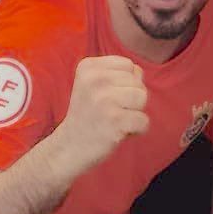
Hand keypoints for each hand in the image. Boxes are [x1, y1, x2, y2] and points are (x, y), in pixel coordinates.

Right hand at [53, 55, 148, 174]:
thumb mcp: (92, 84)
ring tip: (115, 121)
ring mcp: (104, 99)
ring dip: (134, 113)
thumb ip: (117, 73)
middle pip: (138, 81)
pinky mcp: (114, 120)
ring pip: (142, 98)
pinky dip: (136, 130)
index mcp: (88, 67)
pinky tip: (118, 133)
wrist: (68, 148)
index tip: (107, 98)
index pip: (129, 65)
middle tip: (110, 112)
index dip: (125, 84)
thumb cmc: (88, 115)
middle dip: (131, 100)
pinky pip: (144, 120)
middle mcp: (95, 79)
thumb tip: (140, 73)